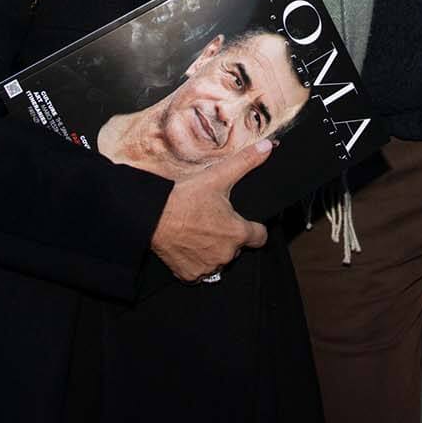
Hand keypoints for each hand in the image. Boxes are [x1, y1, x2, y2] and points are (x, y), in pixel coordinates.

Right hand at [148, 138, 272, 281]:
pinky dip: (195, 261)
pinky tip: (187, 245)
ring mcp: (208, 266)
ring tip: (198, 232)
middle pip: (237, 248)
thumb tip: (268, 147)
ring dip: (212, 250)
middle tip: (212, 221)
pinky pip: (199, 271)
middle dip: (228, 237)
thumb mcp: (218, 176)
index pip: (260, 237)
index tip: (245, 222)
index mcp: (238, 233)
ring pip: (218, 259)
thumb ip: (246, 162)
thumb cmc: (185, 198)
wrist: (153, 216)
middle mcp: (226, 254)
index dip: (254, 229)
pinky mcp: (190, 274)